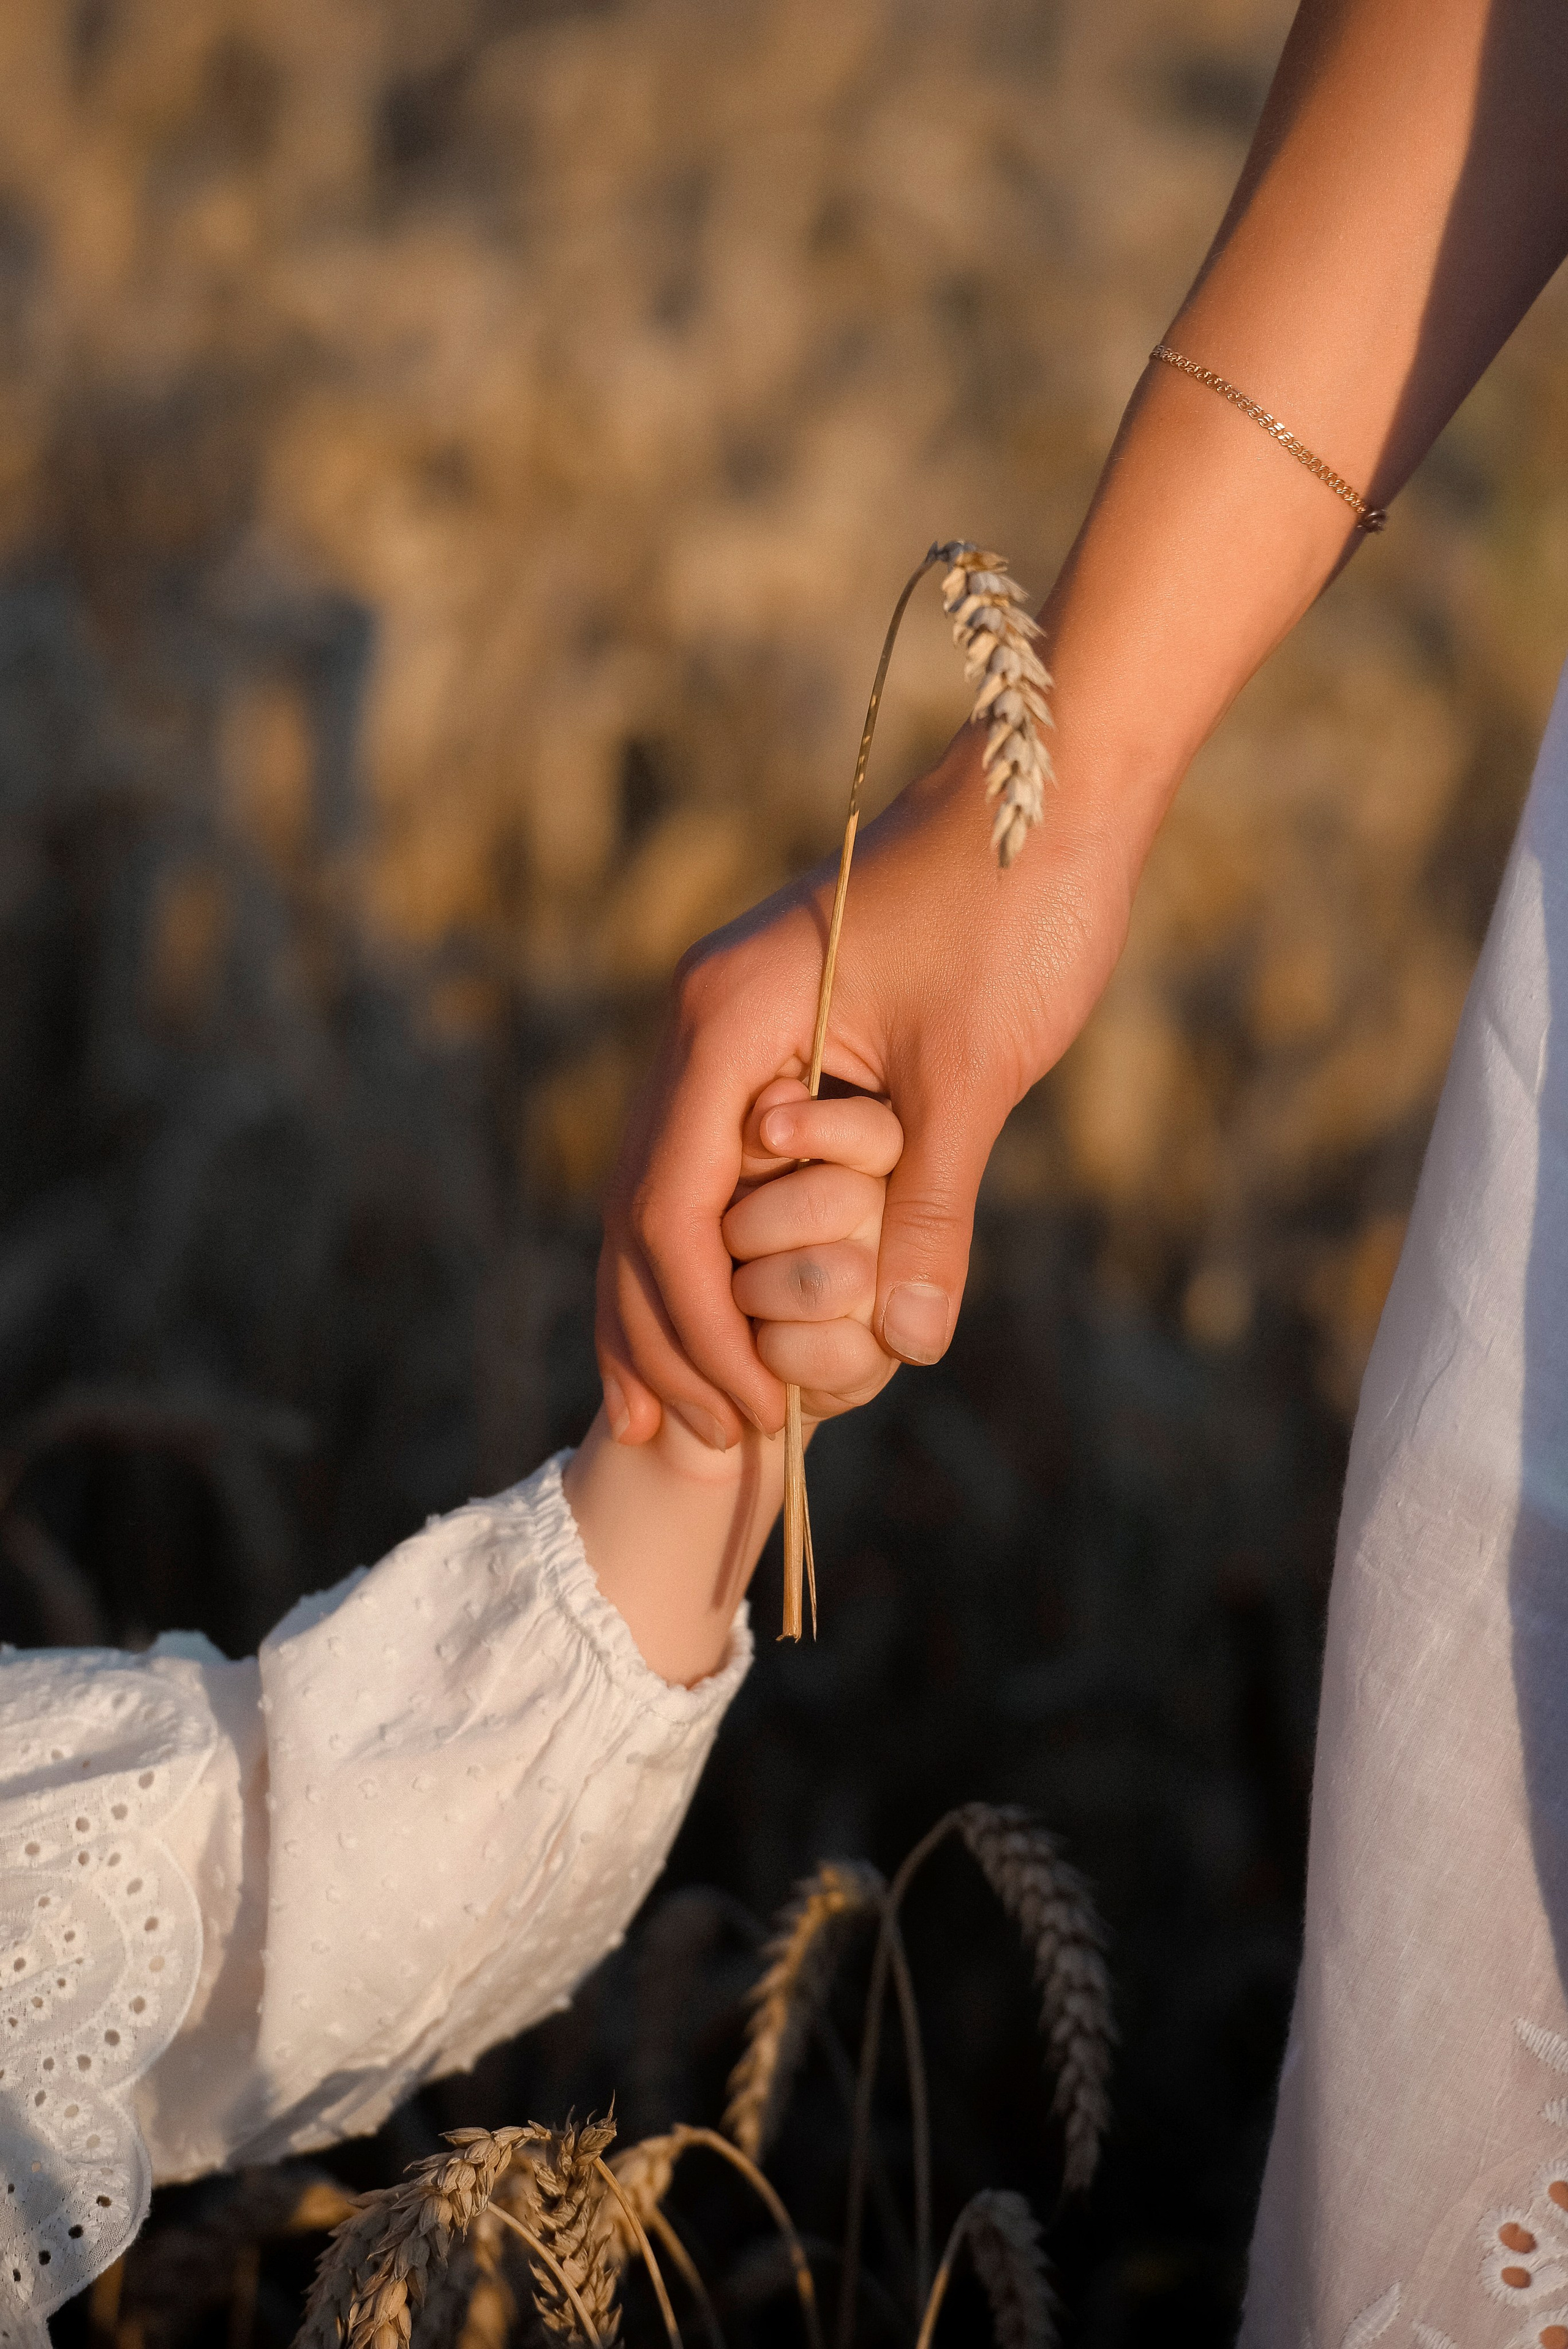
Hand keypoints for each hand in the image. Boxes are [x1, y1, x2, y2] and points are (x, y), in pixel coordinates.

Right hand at [596, 723, 1134, 1446]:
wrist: (1044, 783)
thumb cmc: (1016, 907)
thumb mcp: (976, 1070)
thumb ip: (931, 1205)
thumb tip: (910, 1344)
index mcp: (727, 1020)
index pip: (673, 1206)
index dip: (700, 1327)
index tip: (746, 1414)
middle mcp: (699, 1022)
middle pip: (640, 1205)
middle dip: (654, 1331)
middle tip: (669, 1441)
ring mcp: (723, 1023)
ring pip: (659, 1186)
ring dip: (663, 1299)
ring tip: (658, 1406)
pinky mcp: (766, 1032)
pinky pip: (708, 1158)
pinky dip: (707, 1244)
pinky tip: (717, 1310)